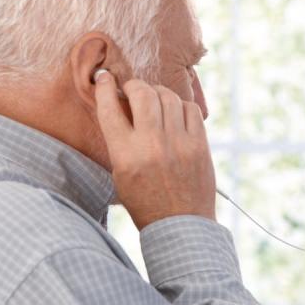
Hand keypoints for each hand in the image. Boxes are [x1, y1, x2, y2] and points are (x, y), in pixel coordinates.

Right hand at [95, 73, 215, 229]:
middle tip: (132, 90)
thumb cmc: (145, 203)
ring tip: (154, 99)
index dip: (104, 87)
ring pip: (167, 97)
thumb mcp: (120, 175)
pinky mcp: (200, 145)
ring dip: (157, 93)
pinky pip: (191, 109)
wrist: (180, 227)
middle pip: (142, 94)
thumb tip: (119, 105)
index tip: (104, 78)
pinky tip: (175, 112)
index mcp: (125, 155)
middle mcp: (152, 145)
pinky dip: (180, 105)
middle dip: (134, 85)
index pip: (109, 108)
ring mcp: (179, 143)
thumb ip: (119, 141)